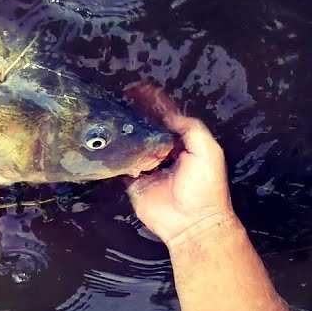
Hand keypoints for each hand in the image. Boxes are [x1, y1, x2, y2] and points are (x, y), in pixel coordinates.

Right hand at [124, 83, 238, 250]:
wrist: (191, 223)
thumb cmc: (204, 185)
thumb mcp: (207, 150)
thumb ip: (189, 128)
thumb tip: (167, 112)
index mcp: (183, 142)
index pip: (166, 116)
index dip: (153, 101)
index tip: (138, 88)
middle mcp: (163, 150)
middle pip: (146, 127)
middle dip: (135, 113)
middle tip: (118, 97)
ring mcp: (147, 165)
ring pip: (132, 142)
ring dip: (122, 129)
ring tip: (108, 111)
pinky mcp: (133, 180)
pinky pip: (121, 163)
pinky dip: (114, 152)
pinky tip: (104, 137)